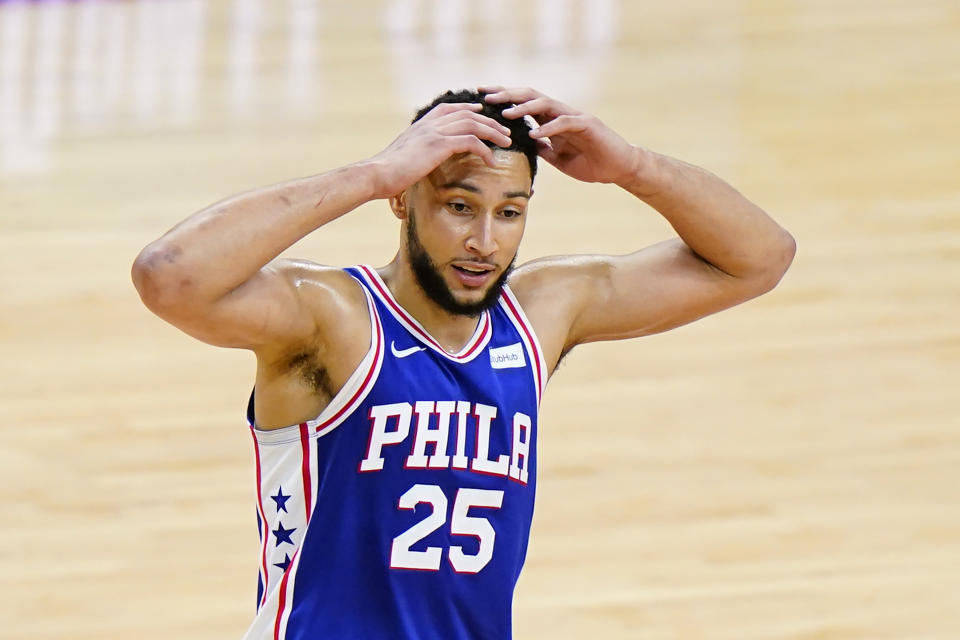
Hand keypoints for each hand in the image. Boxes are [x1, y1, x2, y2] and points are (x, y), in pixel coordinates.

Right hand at [368, 102, 512, 197]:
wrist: (377, 174)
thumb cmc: (387, 172)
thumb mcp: (403, 157)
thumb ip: (415, 152)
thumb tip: (419, 160)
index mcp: (421, 125)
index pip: (449, 109)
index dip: (468, 108)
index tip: (482, 113)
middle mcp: (429, 124)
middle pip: (467, 114)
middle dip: (489, 121)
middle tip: (503, 130)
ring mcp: (434, 133)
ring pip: (473, 124)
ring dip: (493, 133)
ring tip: (506, 142)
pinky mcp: (439, 145)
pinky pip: (471, 142)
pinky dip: (485, 150)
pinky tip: (492, 161)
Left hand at [481, 86, 640, 185]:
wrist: (619, 168)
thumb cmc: (591, 163)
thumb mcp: (559, 159)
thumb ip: (542, 150)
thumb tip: (522, 146)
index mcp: (552, 120)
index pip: (524, 104)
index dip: (503, 99)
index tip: (481, 98)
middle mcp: (561, 113)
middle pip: (530, 96)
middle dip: (507, 95)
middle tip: (485, 96)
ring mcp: (574, 117)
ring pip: (545, 104)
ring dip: (524, 108)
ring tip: (505, 113)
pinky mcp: (587, 125)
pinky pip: (564, 123)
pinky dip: (548, 127)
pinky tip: (533, 133)